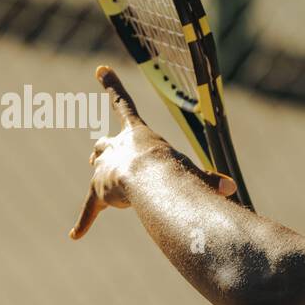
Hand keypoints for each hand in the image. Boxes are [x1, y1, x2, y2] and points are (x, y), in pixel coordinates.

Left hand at [69, 65, 235, 238]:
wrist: (147, 178)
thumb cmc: (173, 170)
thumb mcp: (191, 172)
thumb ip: (208, 181)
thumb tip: (230, 189)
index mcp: (138, 135)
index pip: (122, 103)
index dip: (111, 84)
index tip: (99, 68)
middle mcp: (116, 147)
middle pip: (103, 144)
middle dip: (103, 149)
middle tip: (99, 153)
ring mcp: (104, 169)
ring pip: (97, 169)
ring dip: (100, 175)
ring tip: (108, 190)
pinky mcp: (98, 192)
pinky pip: (90, 209)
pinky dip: (84, 222)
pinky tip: (75, 236)